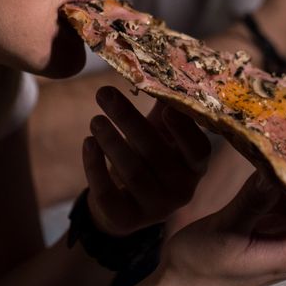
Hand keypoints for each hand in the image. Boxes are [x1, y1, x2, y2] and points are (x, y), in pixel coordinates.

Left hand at [82, 87, 210, 236]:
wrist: (124, 205)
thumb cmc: (147, 157)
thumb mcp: (160, 135)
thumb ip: (165, 108)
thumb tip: (163, 65)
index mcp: (194, 166)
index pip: (198, 150)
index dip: (184, 130)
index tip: (165, 108)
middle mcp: (181, 190)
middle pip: (155, 153)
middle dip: (128, 120)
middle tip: (103, 92)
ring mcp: (155, 209)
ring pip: (132, 172)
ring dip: (111, 141)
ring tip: (95, 119)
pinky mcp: (127, 220)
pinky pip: (108, 193)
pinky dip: (95, 167)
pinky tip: (87, 143)